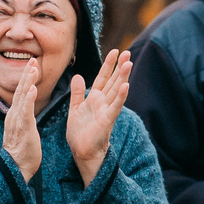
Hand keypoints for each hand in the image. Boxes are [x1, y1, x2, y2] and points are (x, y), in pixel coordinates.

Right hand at [1, 60, 42, 181]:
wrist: (15, 168)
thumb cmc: (22, 152)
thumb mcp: (24, 130)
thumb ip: (25, 119)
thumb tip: (28, 111)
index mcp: (15, 115)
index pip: (21, 93)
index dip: (26, 78)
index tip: (32, 65)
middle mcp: (14, 114)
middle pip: (20, 90)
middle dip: (27, 74)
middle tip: (33, 59)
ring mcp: (17, 120)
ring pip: (22, 96)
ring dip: (27, 81)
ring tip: (33, 68)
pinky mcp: (23, 128)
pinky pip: (26, 111)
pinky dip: (28, 99)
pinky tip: (32, 89)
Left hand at [65, 49, 130, 186]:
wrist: (82, 152)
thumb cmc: (80, 133)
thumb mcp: (75, 109)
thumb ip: (77, 93)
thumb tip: (77, 76)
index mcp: (94, 98)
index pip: (103, 78)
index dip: (108, 65)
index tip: (115, 51)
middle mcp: (103, 102)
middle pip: (113, 81)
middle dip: (120, 67)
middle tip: (128, 52)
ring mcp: (106, 110)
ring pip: (116, 90)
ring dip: (123, 77)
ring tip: (129, 63)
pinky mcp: (107, 120)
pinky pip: (115, 107)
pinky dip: (120, 97)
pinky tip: (126, 86)